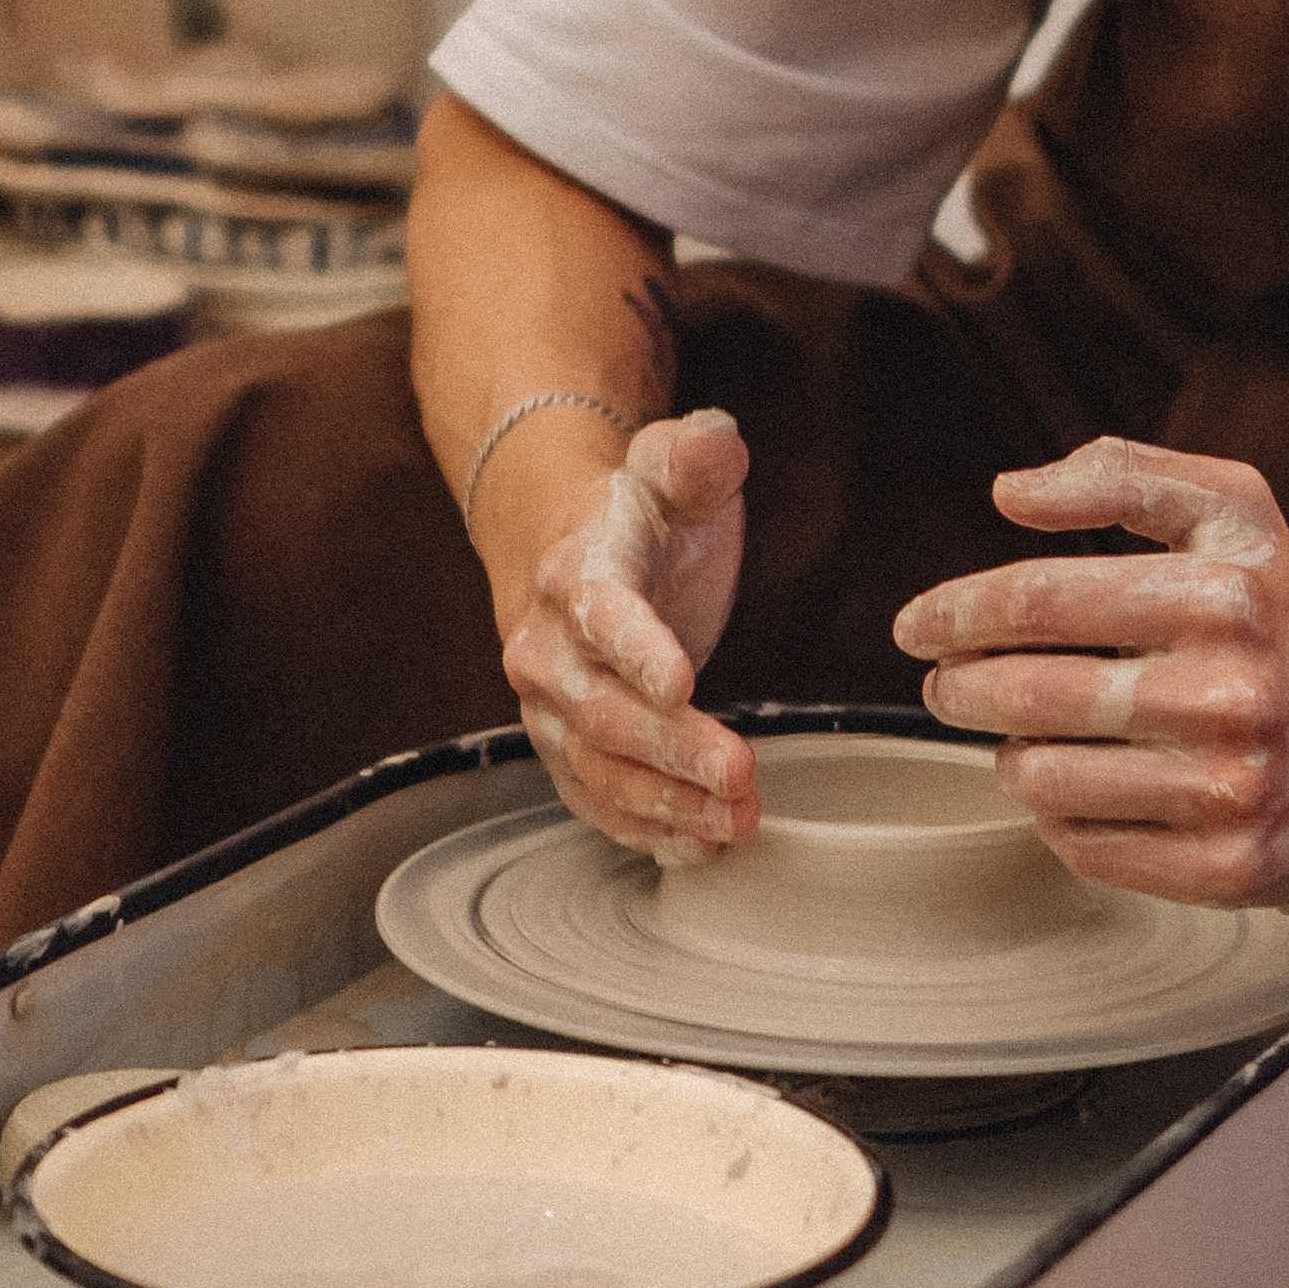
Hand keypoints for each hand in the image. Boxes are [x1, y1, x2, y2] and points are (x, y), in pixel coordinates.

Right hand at [497, 409, 760, 860]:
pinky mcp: (566, 749)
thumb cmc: (636, 516)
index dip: (638, 650)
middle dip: (670, 750)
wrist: (566, 551)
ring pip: (595, 769)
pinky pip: (593, 800)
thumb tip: (718, 439)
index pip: (600, 613)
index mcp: (576, 570)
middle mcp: (546, 647)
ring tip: (738, 820)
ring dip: (665, 803)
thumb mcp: (672, 469)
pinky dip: (641, 829)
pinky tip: (696, 848)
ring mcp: (550, 707)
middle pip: (600, 711)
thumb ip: (697, 455)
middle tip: (742, 773)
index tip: (684, 683)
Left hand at [893, 437, 1288, 908]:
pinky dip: (1061, 813)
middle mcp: (1231, 694)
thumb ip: (1122, 476)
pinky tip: (1090, 784)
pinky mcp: (1227, 868)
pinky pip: (1082, 844)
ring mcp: (1230, 790)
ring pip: (1042, 778)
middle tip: (949, 685)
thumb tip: (1011, 493)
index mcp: (1223, 594)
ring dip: (1013, 753)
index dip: (956, 612)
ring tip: (1034, 733)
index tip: (919, 625)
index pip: (1039, 600)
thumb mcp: (1233, 511)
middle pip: (1028, 695)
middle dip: (961, 688)